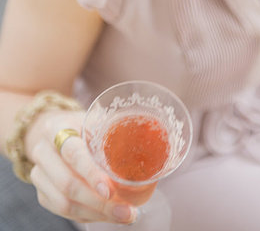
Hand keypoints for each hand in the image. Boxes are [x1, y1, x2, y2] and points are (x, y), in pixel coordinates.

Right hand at [25, 109, 136, 224]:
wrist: (52, 130)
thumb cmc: (81, 124)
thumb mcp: (94, 118)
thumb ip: (112, 128)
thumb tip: (145, 141)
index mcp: (56, 128)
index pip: (72, 153)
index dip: (91, 173)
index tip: (110, 190)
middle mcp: (43, 152)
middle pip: (68, 184)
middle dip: (100, 203)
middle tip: (127, 211)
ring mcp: (39, 174)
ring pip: (64, 204)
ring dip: (96, 214)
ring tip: (123, 216)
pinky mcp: (42, 192)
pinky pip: (63, 212)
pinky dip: (87, 216)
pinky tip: (107, 215)